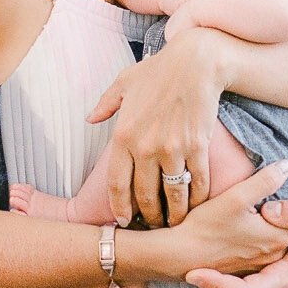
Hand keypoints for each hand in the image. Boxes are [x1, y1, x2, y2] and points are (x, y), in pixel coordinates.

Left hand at [86, 28, 227, 226]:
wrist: (196, 62)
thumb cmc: (159, 70)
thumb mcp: (124, 83)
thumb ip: (105, 104)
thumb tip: (90, 118)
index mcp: (123, 135)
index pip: (117, 185)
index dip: (119, 209)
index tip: (123, 221)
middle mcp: (146, 147)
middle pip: (145, 197)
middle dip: (148, 218)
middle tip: (151, 226)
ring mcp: (173, 149)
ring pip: (172, 197)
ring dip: (173, 215)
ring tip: (175, 223)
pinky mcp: (197, 147)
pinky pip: (197, 183)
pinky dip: (197, 199)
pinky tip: (197, 205)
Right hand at [145, 160, 287, 280]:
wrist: (179, 256)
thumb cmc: (205, 226)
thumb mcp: (236, 197)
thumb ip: (265, 181)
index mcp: (277, 237)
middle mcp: (274, 254)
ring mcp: (261, 261)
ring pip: (283, 234)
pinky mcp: (248, 264)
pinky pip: (269, 243)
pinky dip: (274, 228)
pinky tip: (268, 218)